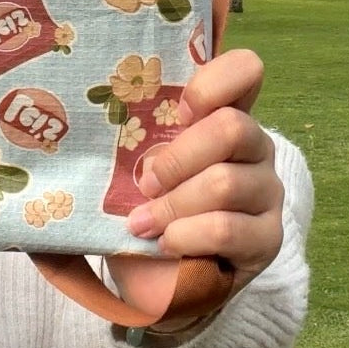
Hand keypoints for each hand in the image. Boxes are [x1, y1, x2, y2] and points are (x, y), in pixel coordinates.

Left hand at [106, 49, 283, 321]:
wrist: (163, 277)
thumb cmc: (147, 205)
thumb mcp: (135, 165)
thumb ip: (131, 138)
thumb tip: (80, 123)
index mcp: (226, 114)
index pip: (245, 70)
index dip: (212, 84)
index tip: (179, 111)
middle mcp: (256, 146)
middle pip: (232, 128)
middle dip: (177, 158)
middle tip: (144, 182)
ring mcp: (267, 191)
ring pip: (225, 183)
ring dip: (173, 205)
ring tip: (141, 223)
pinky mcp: (268, 237)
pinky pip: (227, 229)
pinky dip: (186, 235)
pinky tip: (166, 243)